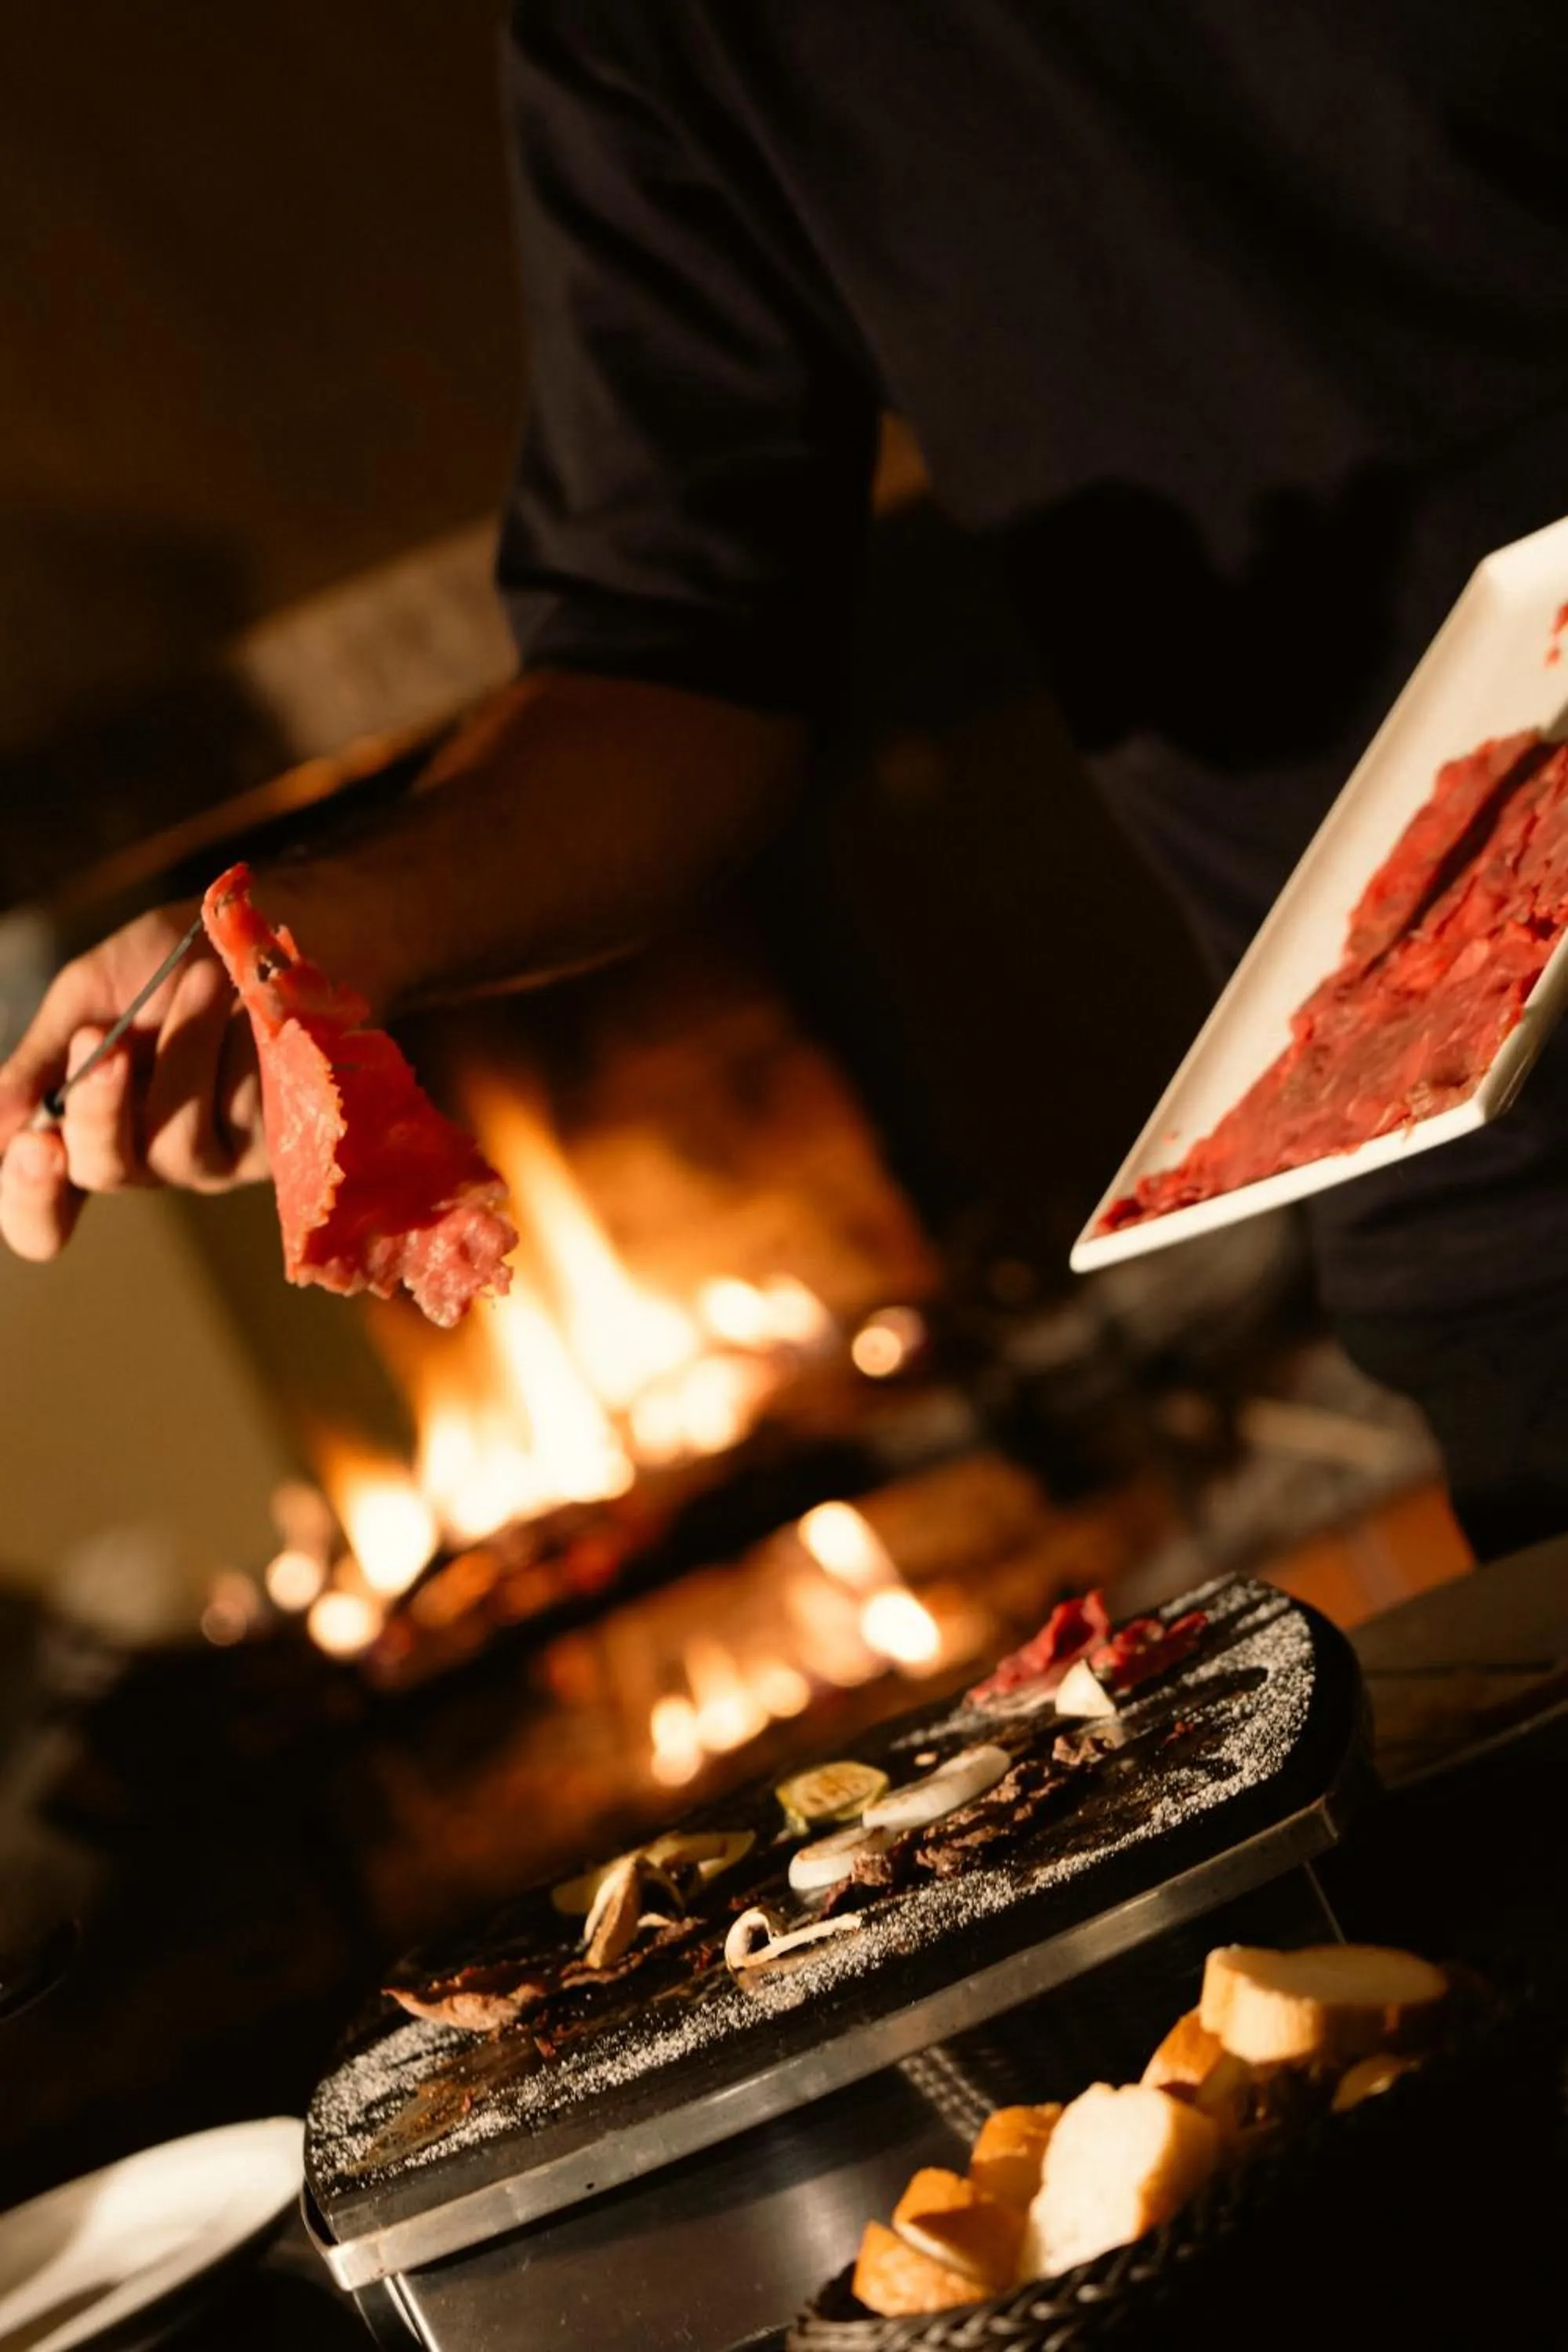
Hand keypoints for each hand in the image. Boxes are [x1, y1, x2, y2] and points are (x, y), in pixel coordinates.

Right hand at [0, 902, 267, 1260]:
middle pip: (103, 1170)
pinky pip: (245, 1118)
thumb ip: (46, 1056)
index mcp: (87, 1126)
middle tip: (100, 1037)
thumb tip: (2, 1124)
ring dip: (184, 1052)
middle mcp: (146, 1156)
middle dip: (96, 1106)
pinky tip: (253, 1009)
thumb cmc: (183, 956)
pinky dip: (239, 1050)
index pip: (42, 1210)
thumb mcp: (96, 990)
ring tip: (204, 980)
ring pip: (178, 1144)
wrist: (290, 924)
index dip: (28, 1198)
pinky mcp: (280, 1147)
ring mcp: (215, 1158)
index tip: (35, 1147)